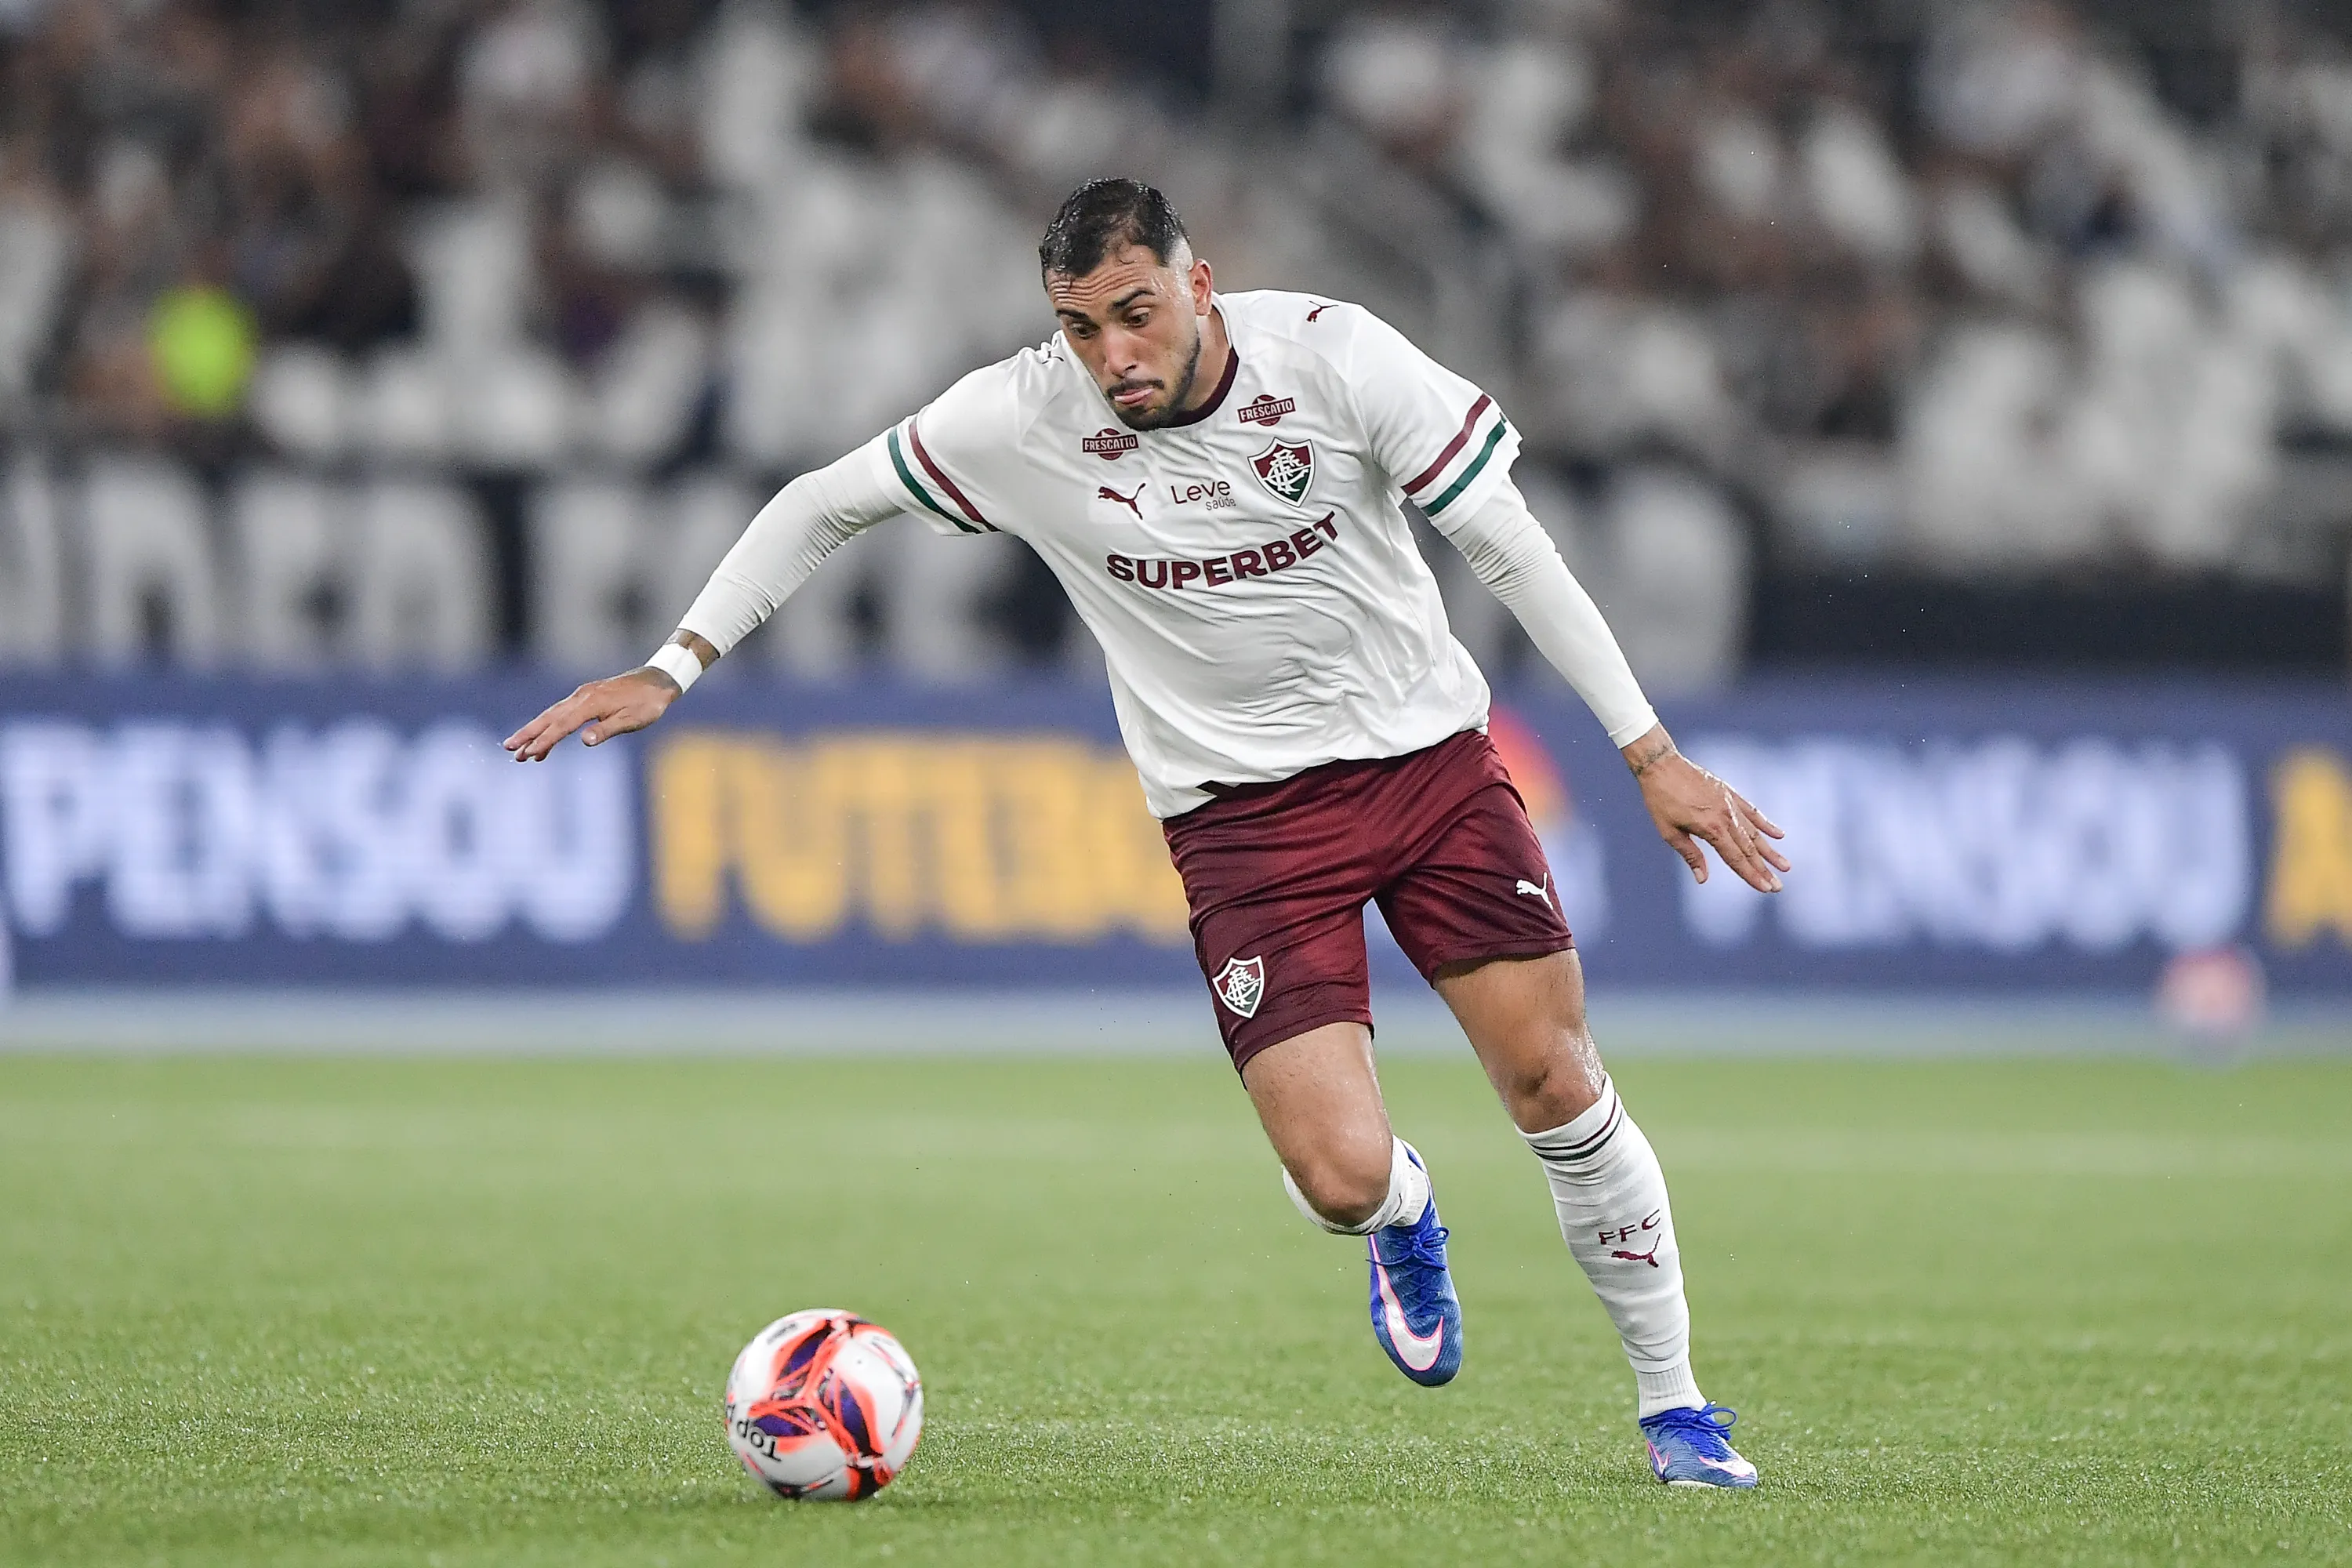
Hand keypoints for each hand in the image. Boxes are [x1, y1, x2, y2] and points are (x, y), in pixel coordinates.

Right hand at [504, 667, 679, 761]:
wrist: (656, 682)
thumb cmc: (647, 703)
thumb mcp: (633, 720)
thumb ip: (607, 730)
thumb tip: (584, 741)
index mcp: (591, 703)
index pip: (562, 725)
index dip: (544, 741)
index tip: (528, 754)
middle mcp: (581, 697)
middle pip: (549, 718)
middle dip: (528, 734)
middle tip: (509, 749)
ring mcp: (582, 695)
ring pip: (553, 715)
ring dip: (535, 732)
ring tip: (519, 750)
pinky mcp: (585, 697)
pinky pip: (562, 713)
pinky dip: (551, 727)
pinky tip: (546, 742)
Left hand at [1621, 724, 1788, 892]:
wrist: (1662, 765)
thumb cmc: (1661, 800)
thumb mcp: (1669, 832)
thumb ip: (1690, 855)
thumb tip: (1702, 879)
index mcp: (1711, 829)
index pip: (1736, 858)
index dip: (1751, 875)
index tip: (1766, 889)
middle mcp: (1726, 817)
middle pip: (1749, 849)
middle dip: (1765, 869)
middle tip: (1778, 887)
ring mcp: (1730, 804)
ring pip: (1755, 832)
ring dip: (1770, 850)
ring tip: (1785, 865)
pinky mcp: (1730, 793)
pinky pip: (1751, 811)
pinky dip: (1765, 823)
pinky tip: (1779, 834)